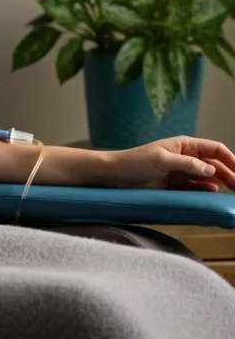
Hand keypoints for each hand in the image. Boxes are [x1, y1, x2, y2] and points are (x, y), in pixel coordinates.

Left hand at [104, 137, 234, 191]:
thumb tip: (211, 171)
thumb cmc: (135, 161)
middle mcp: (186, 157)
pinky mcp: (176, 185)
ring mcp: (182, 172)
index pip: (215, 149)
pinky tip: (214, 194)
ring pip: (208, 177)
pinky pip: (196, 188)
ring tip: (233, 193)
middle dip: (230, 173)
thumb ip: (187, 164)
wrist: (115, 175)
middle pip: (215, 165)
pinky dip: (206, 191)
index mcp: (184, 145)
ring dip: (222, 183)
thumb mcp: (161, 160)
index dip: (231, 159)